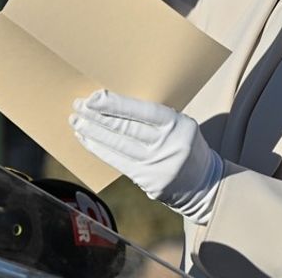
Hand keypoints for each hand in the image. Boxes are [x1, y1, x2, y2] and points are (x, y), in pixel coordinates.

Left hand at [71, 89, 221, 222]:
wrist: (205, 184)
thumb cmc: (185, 144)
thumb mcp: (179, 124)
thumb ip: (153, 118)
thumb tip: (112, 106)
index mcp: (177, 124)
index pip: (142, 112)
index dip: (116, 105)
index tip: (94, 97)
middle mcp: (167, 145)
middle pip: (126, 129)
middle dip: (98, 116)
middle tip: (77, 105)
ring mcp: (157, 166)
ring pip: (119, 147)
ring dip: (93, 133)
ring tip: (76, 121)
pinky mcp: (148, 182)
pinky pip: (118, 163)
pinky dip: (100, 150)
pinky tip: (86, 140)